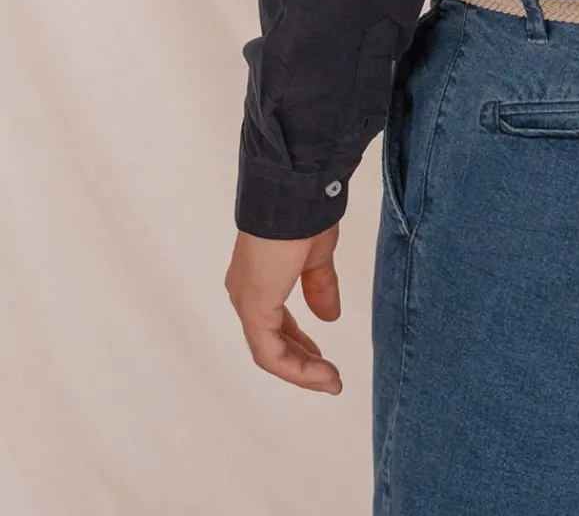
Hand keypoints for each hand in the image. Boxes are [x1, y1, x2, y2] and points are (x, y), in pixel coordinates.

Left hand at [225, 222, 343, 391]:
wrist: (296, 197)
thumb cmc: (306, 216)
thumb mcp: (317, 256)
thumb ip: (320, 286)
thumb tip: (330, 317)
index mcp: (259, 277)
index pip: (274, 321)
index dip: (298, 341)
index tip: (321, 356)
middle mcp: (246, 292)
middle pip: (271, 340)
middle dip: (301, 360)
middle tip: (328, 376)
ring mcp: (247, 302)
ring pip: (270, 351)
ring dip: (302, 370)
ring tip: (330, 381)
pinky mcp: (254, 310)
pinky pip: (271, 353)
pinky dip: (297, 368)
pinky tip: (321, 373)